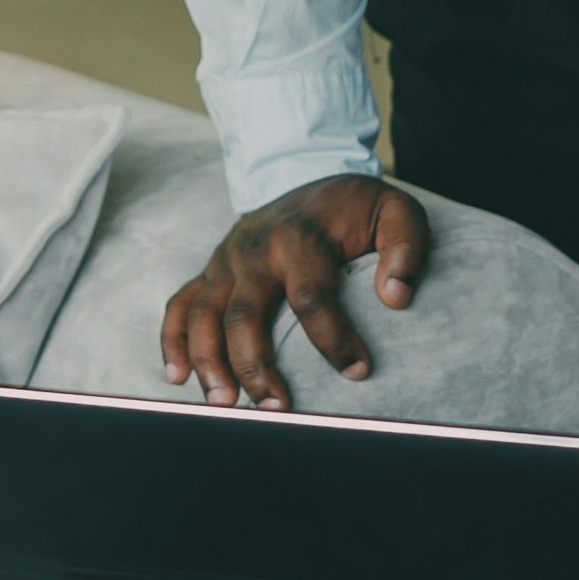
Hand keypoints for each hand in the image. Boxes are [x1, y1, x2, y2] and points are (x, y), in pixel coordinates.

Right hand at [157, 173, 430, 409]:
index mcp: (300, 239)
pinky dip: (173, 342)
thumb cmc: (354, 207)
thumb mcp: (395, 211)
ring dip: (209, 362)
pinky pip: (180, 306)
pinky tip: (177, 378)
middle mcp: (254, 250)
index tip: (358, 371)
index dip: (333, 339)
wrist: (305, 172)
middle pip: (244, 315)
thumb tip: (395, 298)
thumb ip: (405, 248)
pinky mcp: (210, 271)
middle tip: (278, 407)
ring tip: (225, 404)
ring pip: (203, 315)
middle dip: (256, 366)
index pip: (311, 297)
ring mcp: (225, 261)